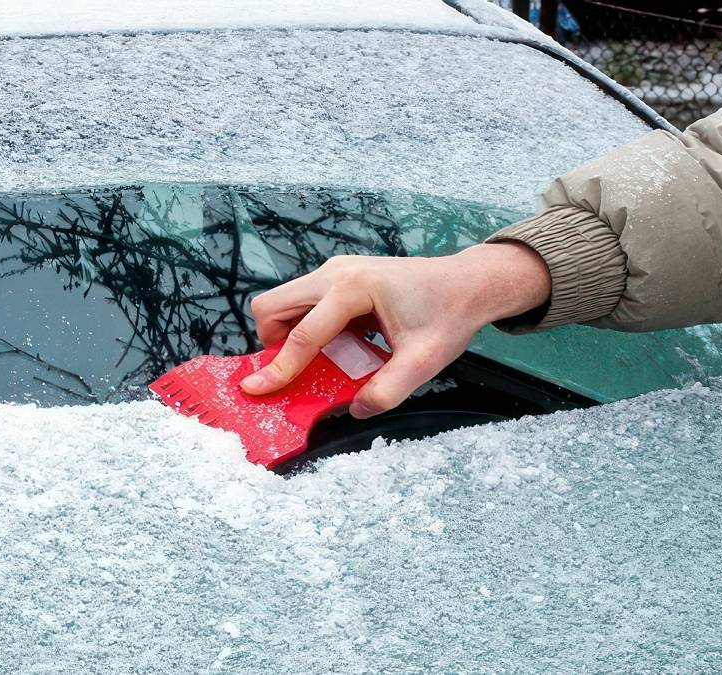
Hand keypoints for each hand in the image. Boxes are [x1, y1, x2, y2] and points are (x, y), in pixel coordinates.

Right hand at [240, 243, 551, 417]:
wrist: (467, 284)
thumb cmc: (448, 314)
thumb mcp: (425, 361)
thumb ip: (389, 389)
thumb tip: (358, 410)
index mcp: (354, 288)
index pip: (302, 333)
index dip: (278, 368)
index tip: (253, 390)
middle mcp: (336, 272)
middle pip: (273, 306)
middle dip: (273, 345)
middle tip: (294, 376)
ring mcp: (335, 271)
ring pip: (283, 303)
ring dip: (288, 338)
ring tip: (321, 364)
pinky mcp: (339, 277)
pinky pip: (303, 304)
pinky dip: (305, 329)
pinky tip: (338, 349)